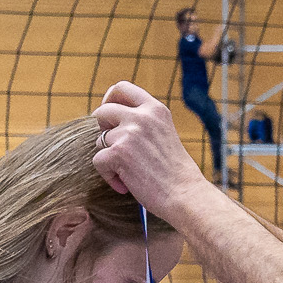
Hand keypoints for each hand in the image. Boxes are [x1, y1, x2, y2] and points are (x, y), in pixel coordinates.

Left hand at [92, 81, 209, 217]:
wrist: (184, 193)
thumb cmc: (174, 172)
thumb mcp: (163, 134)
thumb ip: (143, 123)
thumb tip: (111, 121)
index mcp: (155, 109)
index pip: (122, 88)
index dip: (108, 99)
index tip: (108, 116)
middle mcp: (142, 116)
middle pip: (103, 111)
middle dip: (102, 130)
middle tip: (114, 148)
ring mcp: (129, 133)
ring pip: (100, 141)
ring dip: (109, 158)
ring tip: (128, 172)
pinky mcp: (118, 153)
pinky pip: (98, 161)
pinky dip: (108, 176)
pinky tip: (125, 184)